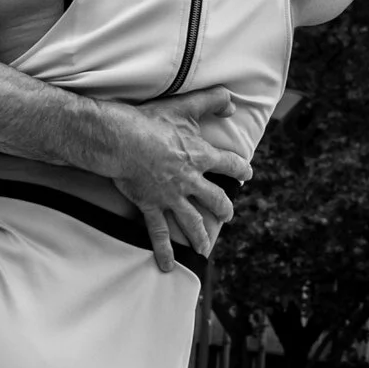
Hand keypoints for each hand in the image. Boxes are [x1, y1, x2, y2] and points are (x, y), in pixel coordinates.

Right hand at [102, 88, 253, 270]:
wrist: (121, 141)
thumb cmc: (150, 122)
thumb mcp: (184, 105)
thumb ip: (211, 101)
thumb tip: (232, 103)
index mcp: (200, 157)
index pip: (229, 164)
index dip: (241, 169)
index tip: (246, 174)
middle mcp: (190, 181)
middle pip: (215, 199)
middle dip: (224, 208)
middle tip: (227, 215)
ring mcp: (171, 197)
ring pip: (192, 221)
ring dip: (201, 236)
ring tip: (206, 248)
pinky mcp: (151, 206)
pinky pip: (159, 233)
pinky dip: (164, 251)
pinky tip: (168, 267)